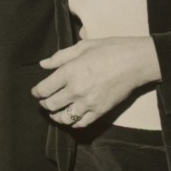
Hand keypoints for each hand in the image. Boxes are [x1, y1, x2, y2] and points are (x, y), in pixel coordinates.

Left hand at [33, 37, 160, 128]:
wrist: (135, 62)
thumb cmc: (109, 49)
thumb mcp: (82, 46)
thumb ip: (60, 57)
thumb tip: (43, 64)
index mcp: (70, 72)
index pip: (44, 89)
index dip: (36, 92)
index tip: (36, 91)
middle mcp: (76, 90)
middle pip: (51, 104)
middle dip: (44, 104)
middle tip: (44, 101)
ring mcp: (88, 103)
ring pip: (64, 117)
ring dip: (56, 116)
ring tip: (54, 112)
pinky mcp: (100, 111)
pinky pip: (81, 123)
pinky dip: (73, 123)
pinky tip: (71, 118)